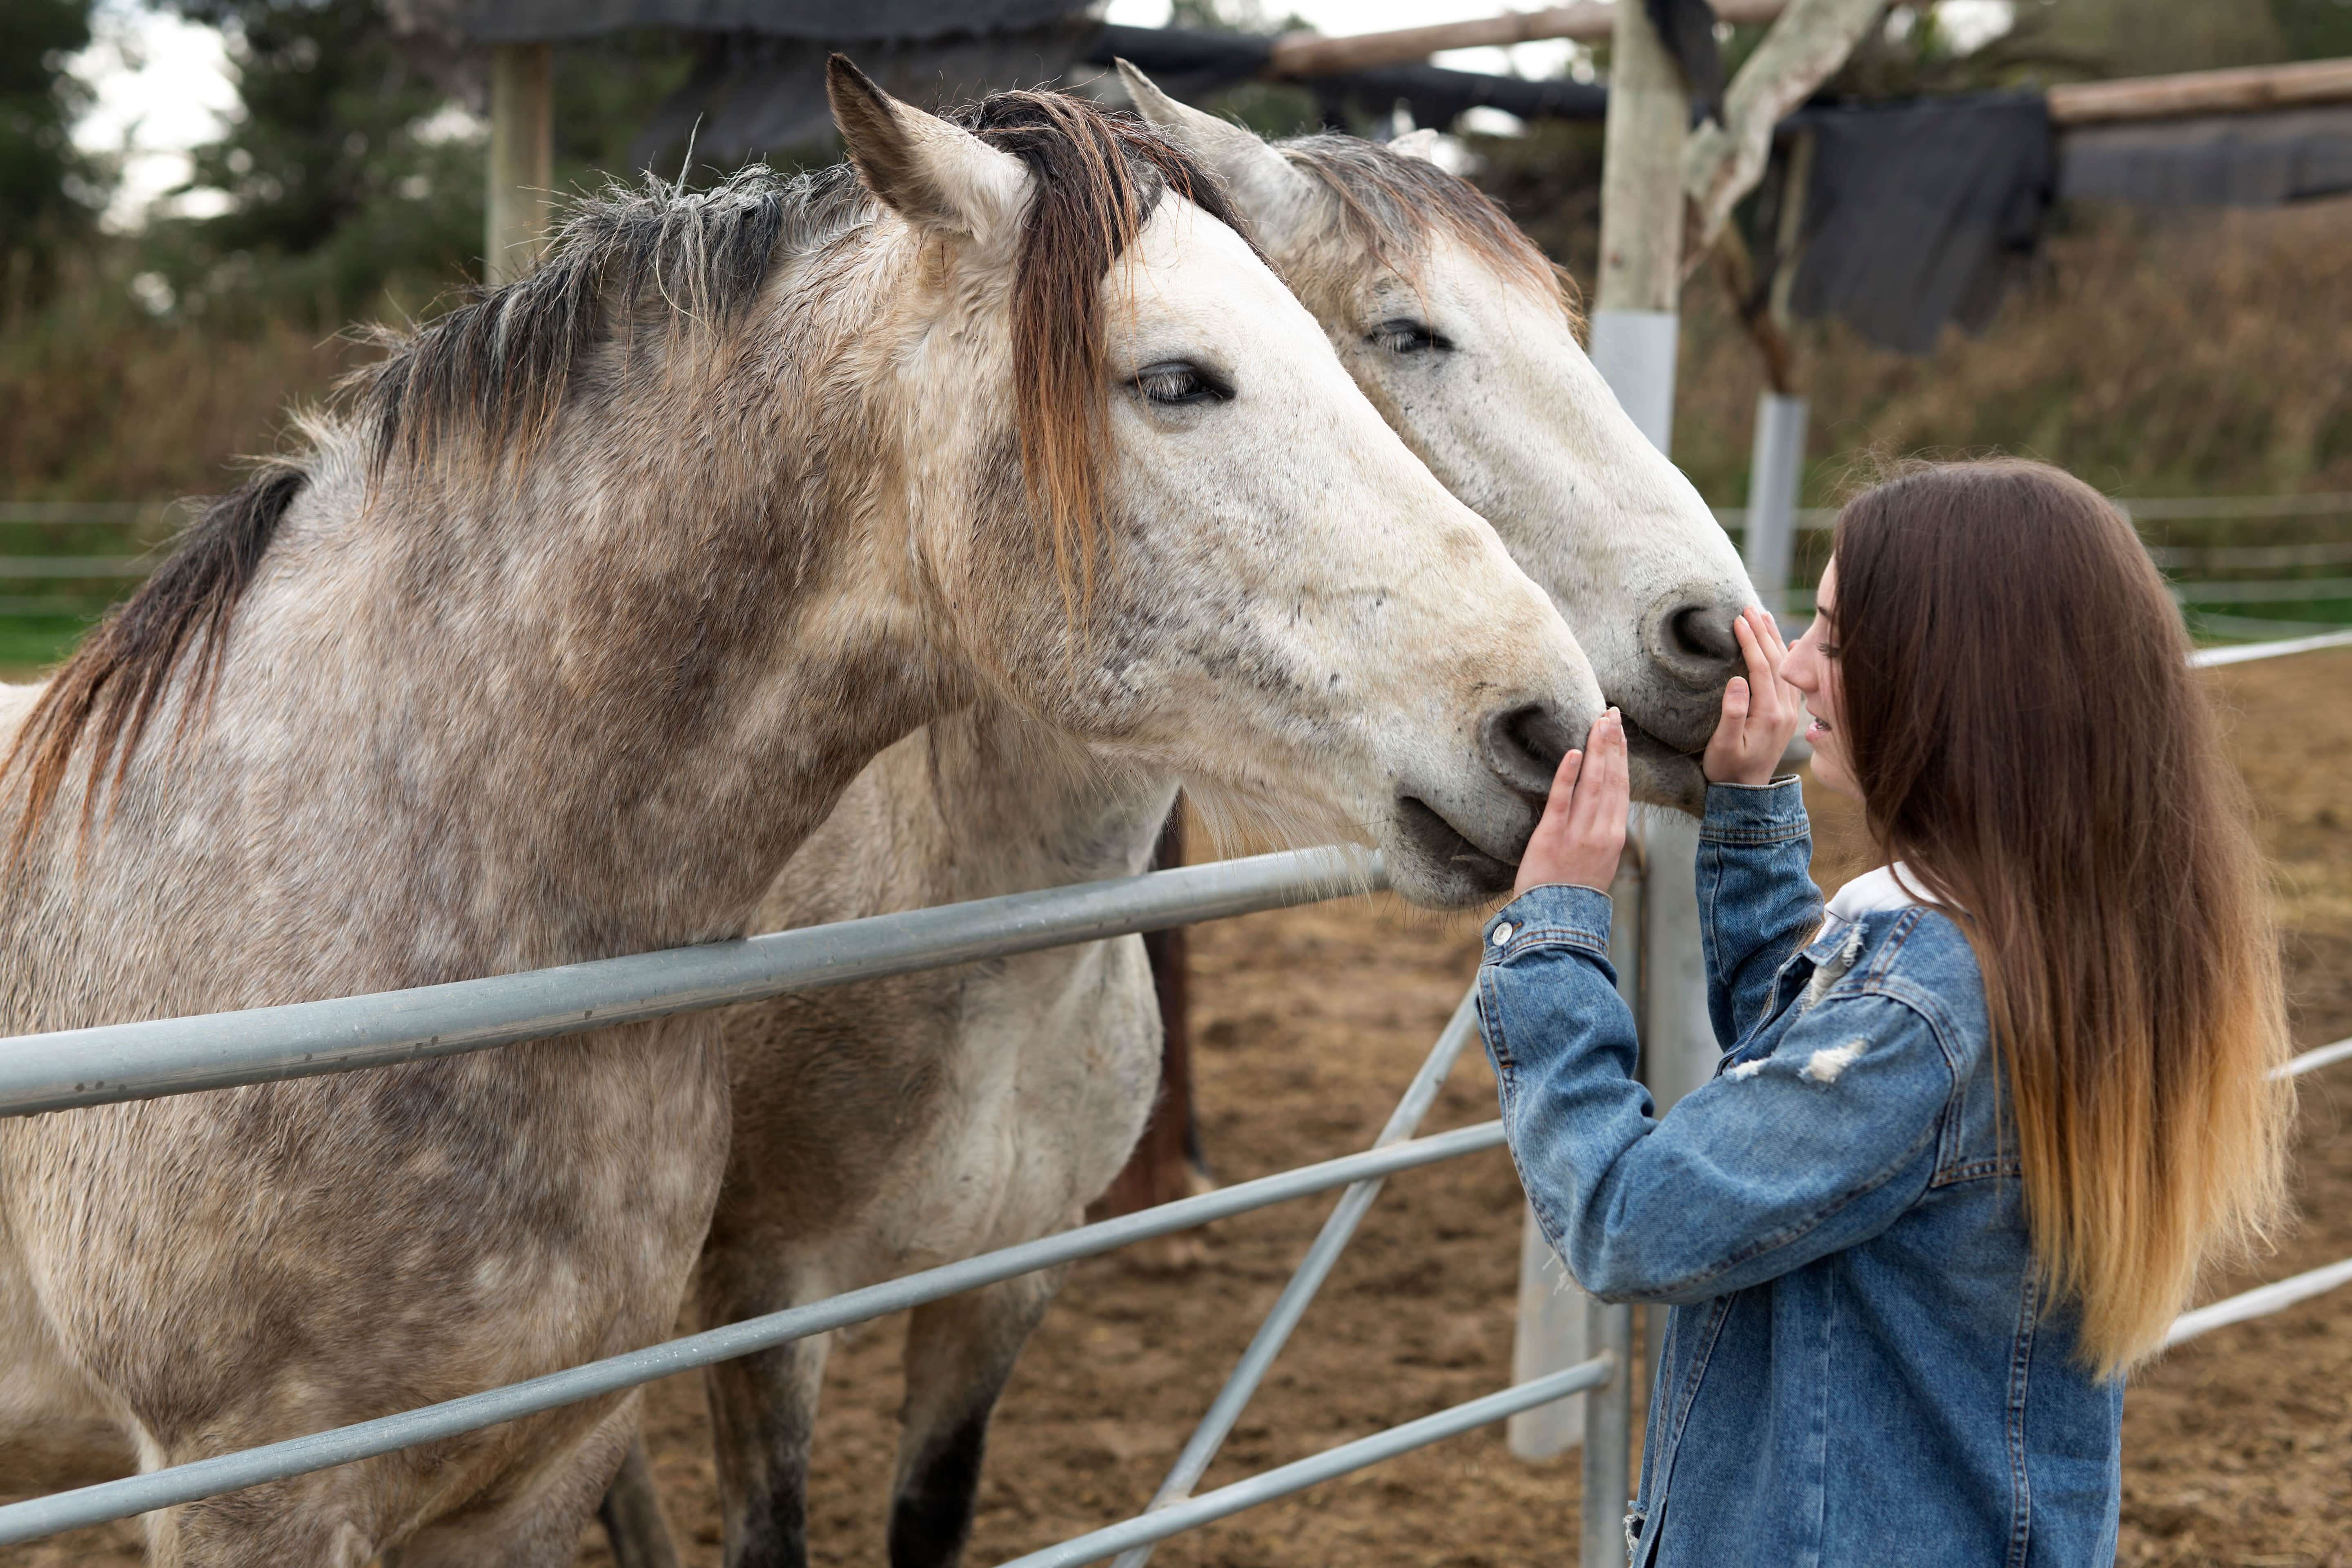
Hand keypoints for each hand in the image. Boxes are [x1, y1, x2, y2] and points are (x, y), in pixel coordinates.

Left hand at [1514, 708, 1629, 895]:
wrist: (1556, 922)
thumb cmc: (1573, 893)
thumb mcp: (1599, 862)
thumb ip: (1602, 834)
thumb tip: (1605, 809)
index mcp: (1614, 836)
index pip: (1622, 787)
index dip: (1621, 757)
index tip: (1620, 731)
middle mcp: (1602, 831)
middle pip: (1611, 779)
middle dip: (1613, 744)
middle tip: (1612, 713)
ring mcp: (1578, 833)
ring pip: (1593, 784)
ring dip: (1597, 750)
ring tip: (1599, 721)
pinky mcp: (1551, 836)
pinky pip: (1561, 800)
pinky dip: (1569, 775)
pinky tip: (1574, 752)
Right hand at [1703, 606, 1804, 786]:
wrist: (1745, 796)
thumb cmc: (1727, 770)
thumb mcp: (1723, 745)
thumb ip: (1732, 714)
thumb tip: (1738, 680)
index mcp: (1769, 715)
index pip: (1762, 668)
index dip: (1750, 641)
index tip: (1738, 619)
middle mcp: (1784, 711)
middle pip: (1777, 662)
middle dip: (1763, 632)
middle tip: (1749, 607)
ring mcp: (1788, 713)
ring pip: (1785, 668)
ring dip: (1774, 640)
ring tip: (1763, 616)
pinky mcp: (1786, 716)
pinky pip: (1791, 681)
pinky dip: (1789, 659)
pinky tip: (1791, 644)